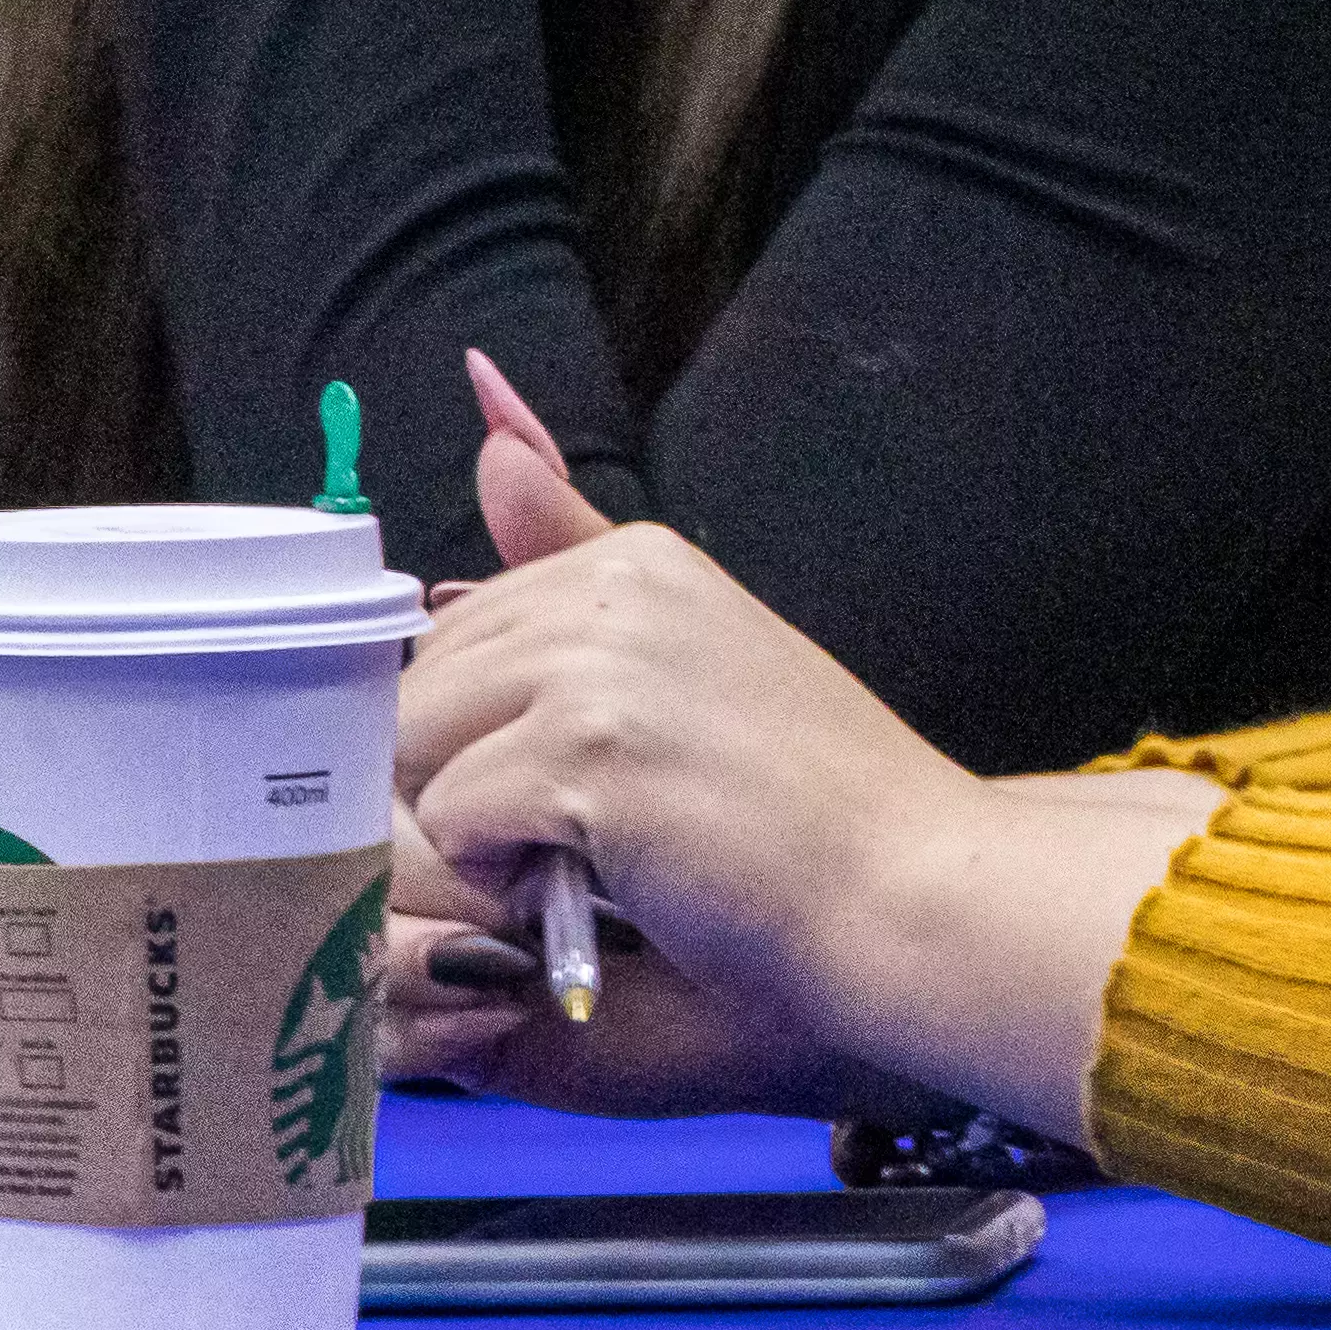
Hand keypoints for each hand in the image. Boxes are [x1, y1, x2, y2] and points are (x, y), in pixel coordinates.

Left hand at [378, 353, 925, 1117]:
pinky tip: (602, 883)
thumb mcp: (691, 654)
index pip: (461, 634)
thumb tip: (491, 439)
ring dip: (480, 827)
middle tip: (587, 830)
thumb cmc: (807, 805)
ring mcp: (599, 667)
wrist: (910, 890)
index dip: (486, 730)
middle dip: (466, 776)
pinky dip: (501, 876)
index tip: (576, 781)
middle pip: (424, 690)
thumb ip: (579, 554)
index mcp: (636, 559)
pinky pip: (448, 823)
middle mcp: (613, 589)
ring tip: (597, 853)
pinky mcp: (585, 757)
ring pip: (420, 753)